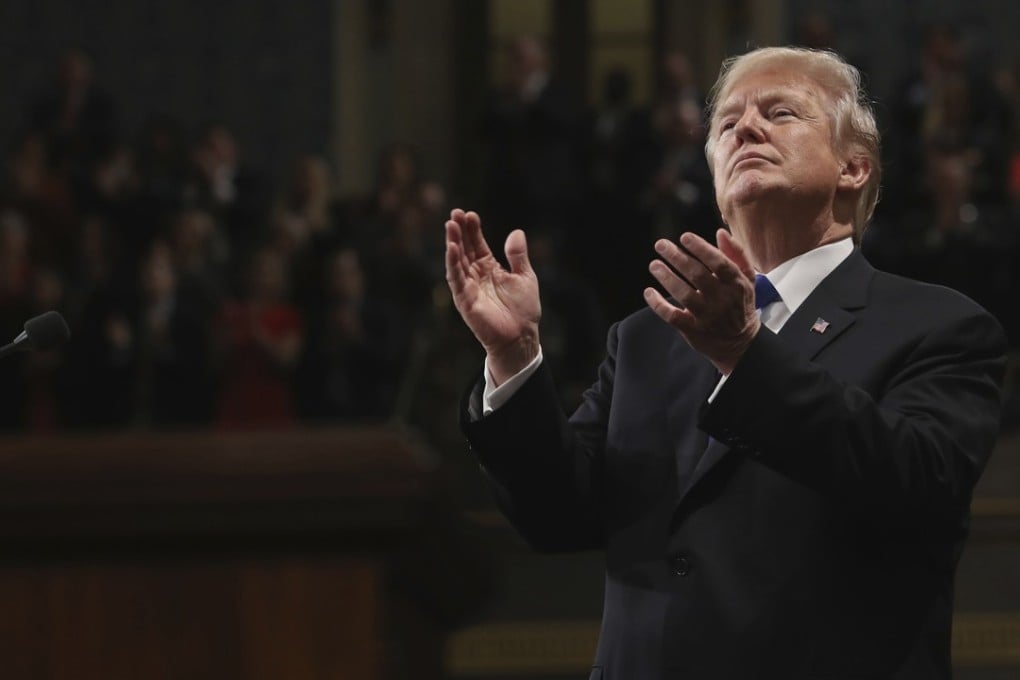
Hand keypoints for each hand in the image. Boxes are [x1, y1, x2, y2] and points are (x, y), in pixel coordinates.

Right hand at [445, 209, 540, 383]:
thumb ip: (518, 255)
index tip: (470, 214)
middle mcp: (476, 276)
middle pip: (465, 249)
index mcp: (490, 269)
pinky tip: (452, 247)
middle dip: (460, 231)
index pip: (477, 245)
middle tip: (455, 213)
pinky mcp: (465, 299)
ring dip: (453, 243)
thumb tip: (516, 232)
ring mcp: (469, 287)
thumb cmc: (524, 310)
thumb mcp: (524, 276)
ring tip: (451, 225)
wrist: (521, 336)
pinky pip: (456, 279)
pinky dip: (453, 263)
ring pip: (457, 261)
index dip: (473, 230)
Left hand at [644, 229, 759, 374]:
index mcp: (736, 284)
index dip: (700, 248)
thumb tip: (720, 232)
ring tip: (654, 265)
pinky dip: (658, 304)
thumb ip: (736, 254)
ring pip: (684, 294)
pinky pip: (672, 316)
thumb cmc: (740, 304)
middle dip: (677, 258)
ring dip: (666, 277)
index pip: (718, 262)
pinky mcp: (693, 330)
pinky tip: (649, 291)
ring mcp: (707, 316)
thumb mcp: (747, 279)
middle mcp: (722, 300)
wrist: (741, 343)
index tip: (684, 237)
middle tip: (661, 245)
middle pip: (697, 275)